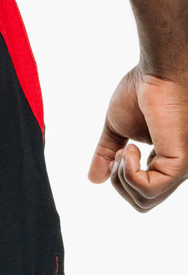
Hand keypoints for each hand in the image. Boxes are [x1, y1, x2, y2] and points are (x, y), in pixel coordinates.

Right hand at [88, 66, 187, 210]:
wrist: (160, 71)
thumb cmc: (144, 90)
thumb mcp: (117, 129)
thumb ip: (107, 153)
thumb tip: (94, 179)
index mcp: (167, 159)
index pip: (144, 191)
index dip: (122, 179)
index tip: (120, 150)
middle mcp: (177, 167)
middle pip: (143, 203)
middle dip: (119, 184)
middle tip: (120, 153)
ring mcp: (181, 167)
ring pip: (145, 201)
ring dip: (122, 178)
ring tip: (125, 149)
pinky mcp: (179, 164)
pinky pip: (148, 190)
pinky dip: (129, 174)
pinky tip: (130, 149)